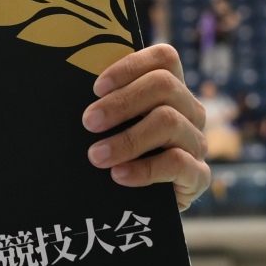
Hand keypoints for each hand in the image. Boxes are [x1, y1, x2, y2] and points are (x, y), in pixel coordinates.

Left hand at [81, 43, 210, 210]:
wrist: (142, 208)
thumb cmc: (120, 156)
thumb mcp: (114, 127)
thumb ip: (104, 106)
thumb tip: (66, 89)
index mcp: (171, 90)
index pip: (165, 58)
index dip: (131, 65)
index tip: (96, 88)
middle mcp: (190, 111)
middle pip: (165, 85)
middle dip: (121, 102)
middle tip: (89, 122)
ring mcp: (197, 142)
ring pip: (169, 122)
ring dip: (127, 139)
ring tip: (96, 156)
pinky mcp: (198, 175)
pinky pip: (176, 163)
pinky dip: (144, 169)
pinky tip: (118, 176)